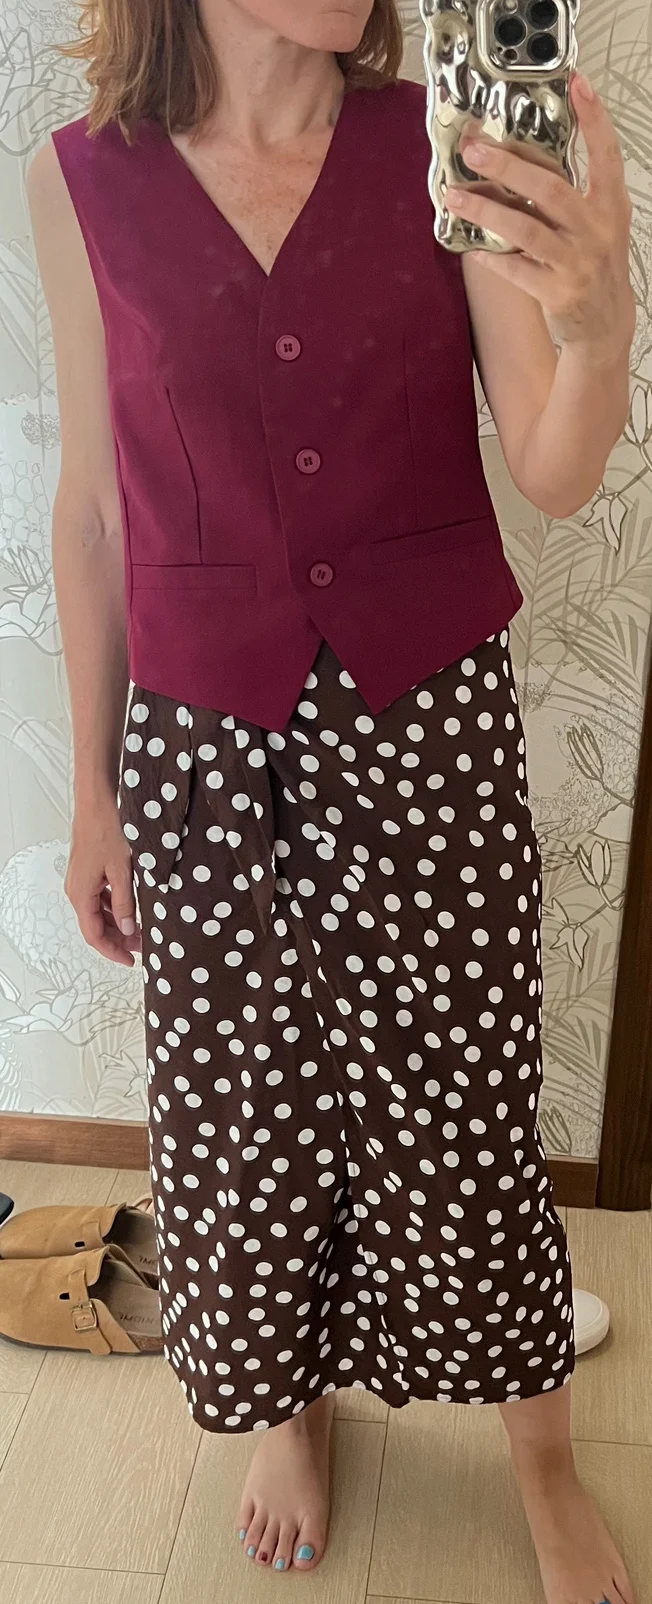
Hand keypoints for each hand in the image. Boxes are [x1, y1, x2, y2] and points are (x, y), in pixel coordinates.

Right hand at [66, 796, 140, 966]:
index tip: (131, 960)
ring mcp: (82, 880)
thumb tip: (128, 928)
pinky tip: (134, 908)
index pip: (94, 935)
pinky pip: (101, 897)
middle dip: (119, 939)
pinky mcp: (90, 871)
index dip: (113, 951)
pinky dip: (116, 907)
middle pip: (96, 926)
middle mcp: (77, 890)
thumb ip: (125, 903)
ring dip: (119, 923)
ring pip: (99, 912)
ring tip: (142, 929)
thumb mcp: (122, 871)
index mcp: (81, 894)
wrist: (98, 802)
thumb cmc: (107, 830)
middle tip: (142, 947)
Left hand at [447, 74, 634, 359]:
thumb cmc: (593, 265)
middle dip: (508, 166)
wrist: (605, 325)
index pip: (606, 153)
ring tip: (455, 196)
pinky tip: (470, 246)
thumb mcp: (596, 225)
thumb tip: (514, 162)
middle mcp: (596, 230)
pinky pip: (516, 270)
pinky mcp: (558, 293)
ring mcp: (577, 262)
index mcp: (610, 205)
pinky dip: (491, 257)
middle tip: (474, 150)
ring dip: (486, 210)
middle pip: (550, 188)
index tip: (577, 83)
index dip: (593, 118)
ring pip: (526, 229)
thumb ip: (568, 195)